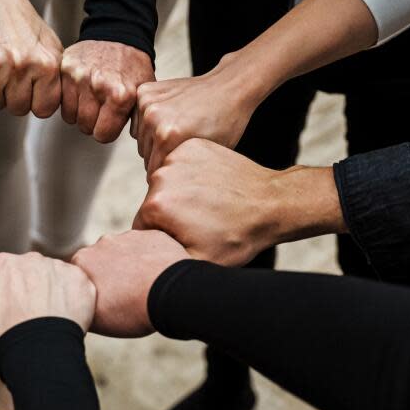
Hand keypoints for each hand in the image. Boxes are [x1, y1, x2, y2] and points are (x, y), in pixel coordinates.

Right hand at [0, 0, 61, 117]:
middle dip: (16, 97)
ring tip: (1, 69)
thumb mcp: (51, 46)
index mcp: (47, 64)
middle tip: (13, 77)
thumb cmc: (21, 21)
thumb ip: (56, 77)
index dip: (37, 101)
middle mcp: (23, 67)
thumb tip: (57, 102)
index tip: (33, 91)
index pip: (44, 109)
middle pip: (20, 109)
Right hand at [0, 252, 94, 350]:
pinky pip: (78, 285)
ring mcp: (58, 266)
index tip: (15, 306)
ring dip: (56, 292)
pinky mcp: (80, 278)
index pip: (9, 272)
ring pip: (57, 277)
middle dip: (35, 288)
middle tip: (35, 314)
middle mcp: (31, 258)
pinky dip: (75, 299)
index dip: (13, 290)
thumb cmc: (3, 333)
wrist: (36, 350)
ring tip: (52, 317)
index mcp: (3, 263)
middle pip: (34, 271)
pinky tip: (68, 315)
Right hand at [61, 40, 153, 142]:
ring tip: (90, 97)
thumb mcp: (142, 93)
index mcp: (121, 95)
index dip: (107, 130)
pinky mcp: (65, 68)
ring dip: (78, 111)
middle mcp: (98, 85)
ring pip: (70, 116)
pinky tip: (79, 90)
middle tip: (100, 107)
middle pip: (85, 127)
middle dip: (92, 121)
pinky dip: (67, 100)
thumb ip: (136, 118)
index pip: (103, 135)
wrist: (119, 34)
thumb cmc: (131, 65)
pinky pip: (59, 100)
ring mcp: (79, 76)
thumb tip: (134, 137)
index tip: (110, 121)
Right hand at [72, 231, 187, 337]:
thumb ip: (82, 307)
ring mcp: (130, 237)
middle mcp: (102, 243)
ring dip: (133, 266)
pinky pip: (150, 248)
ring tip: (146, 288)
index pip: (82, 274)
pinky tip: (160, 277)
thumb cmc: (130, 310)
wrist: (170, 295)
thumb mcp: (95, 320)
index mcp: (82, 261)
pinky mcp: (154, 236)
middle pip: (103, 259)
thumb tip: (81, 306)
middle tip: (126, 295)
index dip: (94, 288)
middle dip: (111, 273)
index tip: (106, 300)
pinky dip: (153, 260)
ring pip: (127, 252)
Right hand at [134, 139, 346, 265]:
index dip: (161, 235)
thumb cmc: (237, 237)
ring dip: (179, 194)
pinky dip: (191, 174)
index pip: (141, 226)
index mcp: (156, 206)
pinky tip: (211, 187)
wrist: (271, 203)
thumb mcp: (196, 263)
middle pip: (152, 203)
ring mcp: (178, 157)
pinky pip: (181, 165)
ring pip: (166, 183)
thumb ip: (159, 261)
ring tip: (207, 205)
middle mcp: (161, 176)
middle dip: (169, 214)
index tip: (186, 236)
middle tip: (199, 222)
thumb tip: (138, 262)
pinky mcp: (193, 146)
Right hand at [135, 63, 261, 175]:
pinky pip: (138, 120)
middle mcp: (154, 119)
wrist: (229, 87)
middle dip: (160, 158)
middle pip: (145, 156)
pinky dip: (148, 123)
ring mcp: (148, 103)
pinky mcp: (145, 92)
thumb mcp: (208, 156)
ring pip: (140, 139)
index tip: (180, 173)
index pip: (153, 172)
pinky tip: (168, 121)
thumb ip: (182, 171)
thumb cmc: (225, 123)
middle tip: (180, 151)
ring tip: (176, 135)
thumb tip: (166, 189)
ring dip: (153, 141)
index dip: (168, 175)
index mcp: (168, 137)